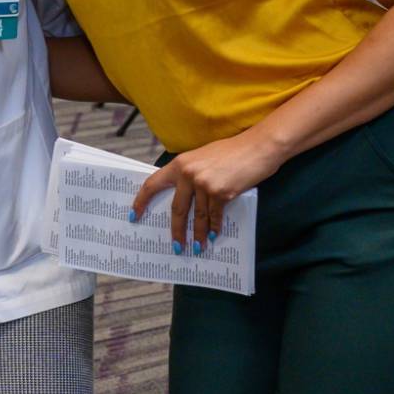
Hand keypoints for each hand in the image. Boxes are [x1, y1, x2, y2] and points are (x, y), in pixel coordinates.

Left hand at [131, 129, 284, 253]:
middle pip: (177, 209)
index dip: (141, 201)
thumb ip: (190, 173)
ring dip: (199, 234)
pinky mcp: (221, 192)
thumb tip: (183, 195)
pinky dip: (215, 227)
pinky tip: (214, 236)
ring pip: (198, 216)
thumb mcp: (202, 157)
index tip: (134, 215)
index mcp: (180, 164)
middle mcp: (188, 174)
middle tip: (176, 245)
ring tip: (198, 247)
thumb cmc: (233, 151)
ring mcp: (204, 184)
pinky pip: (215, 215)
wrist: (259, 146)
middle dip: (177, 230)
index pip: (153, 184)